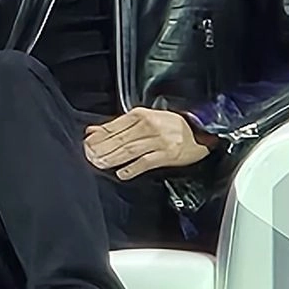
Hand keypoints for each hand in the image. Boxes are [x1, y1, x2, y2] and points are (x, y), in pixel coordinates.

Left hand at [83, 108, 210, 179]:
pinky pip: (146, 162)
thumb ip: (119, 125)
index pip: (114, 126)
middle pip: (119, 139)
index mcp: (141, 115)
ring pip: (129, 150)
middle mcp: (149, 126)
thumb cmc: (171, 125)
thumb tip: (93, 130)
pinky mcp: (167, 154)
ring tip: (100, 164)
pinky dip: (132, 168)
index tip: (86, 143)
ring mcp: (158, 140)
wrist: (201, 131)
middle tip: (89, 156)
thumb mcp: (146, 119)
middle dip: (102, 148)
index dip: (99, 136)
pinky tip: (122, 173)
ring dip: (112, 158)